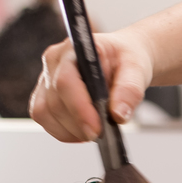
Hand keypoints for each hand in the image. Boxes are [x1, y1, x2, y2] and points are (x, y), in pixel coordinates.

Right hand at [29, 29, 153, 142]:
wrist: (121, 60)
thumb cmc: (126, 59)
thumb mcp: (137, 69)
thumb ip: (129, 90)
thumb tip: (118, 115)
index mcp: (74, 49)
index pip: (65, 82)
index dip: (79, 109)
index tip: (97, 129)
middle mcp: (54, 62)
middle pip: (55, 103)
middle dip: (79, 125)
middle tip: (102, 133)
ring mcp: (45, 79)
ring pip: (46, 114)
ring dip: (71, 131)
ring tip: (95, 130)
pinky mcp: (44, 96)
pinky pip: (46, 120)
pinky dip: (64, 132)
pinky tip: (82, 131)